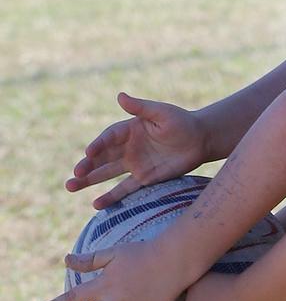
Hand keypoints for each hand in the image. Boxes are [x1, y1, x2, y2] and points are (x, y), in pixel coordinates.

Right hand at [66, 92, 207, 207]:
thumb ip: (140, 107)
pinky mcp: (144, 178)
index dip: (98, 145)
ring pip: (106, 173)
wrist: (200, 139)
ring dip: (89, 180)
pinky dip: (111, 197)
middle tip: (74, 174)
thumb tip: (120, 95)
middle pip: (102, 157)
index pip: (108, 138)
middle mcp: (127, 147)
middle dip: (87, 166)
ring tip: (71, 186)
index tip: (89, 153)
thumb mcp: (161, 112)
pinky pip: (124, 189)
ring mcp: (134, 164)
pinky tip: (96, 204)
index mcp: (129, 129)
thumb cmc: (181, 121)